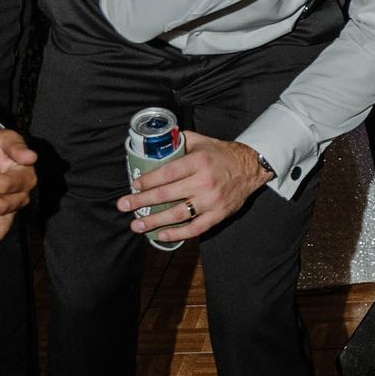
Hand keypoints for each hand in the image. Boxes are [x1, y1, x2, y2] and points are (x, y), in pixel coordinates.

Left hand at [118, 130, 268, 246]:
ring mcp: (212, 201)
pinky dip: (177, 234)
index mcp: (199, 161)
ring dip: (154, 221)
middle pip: (167, 194)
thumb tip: (156, 142)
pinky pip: (195, 228)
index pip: (167, 173)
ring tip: (136, 225)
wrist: (250, 167)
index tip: (134, 186)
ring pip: (178, 214)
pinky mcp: (218, 214)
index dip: (147, 181)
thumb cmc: (221, 154)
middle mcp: (204, 182)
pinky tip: (161, 235)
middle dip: (141, 201)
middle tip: (124, 205)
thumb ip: (179, 141)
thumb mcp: (201, 141)